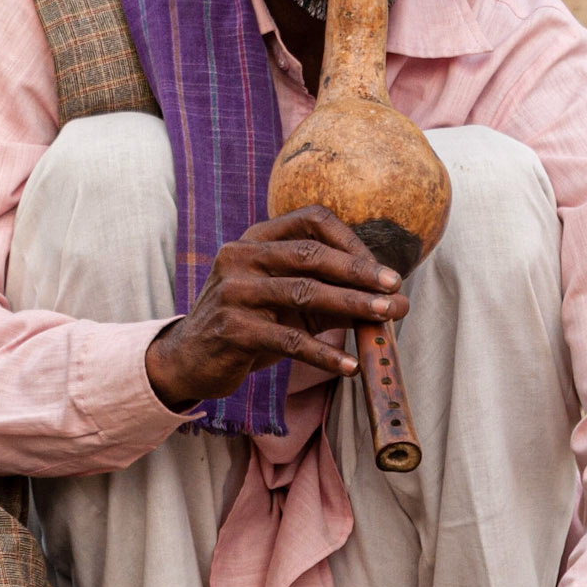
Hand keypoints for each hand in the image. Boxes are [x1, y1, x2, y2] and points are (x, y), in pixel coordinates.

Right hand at [144, 206, 408, 411]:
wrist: (190, 359)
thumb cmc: (249, 326)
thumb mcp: (287, 304)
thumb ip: (334, 298)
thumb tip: (396, 302)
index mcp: (254, 240)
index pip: (311, 221)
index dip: (351, 241)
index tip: (381, 269)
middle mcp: (240, 256)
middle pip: (311, 255)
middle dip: (359, 272)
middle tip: (395, 288)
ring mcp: (233, 291)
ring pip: (304, 293)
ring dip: (352, 306)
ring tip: (386, 318)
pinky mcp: (232, 330)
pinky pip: (288, 341)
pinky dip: (324, 354)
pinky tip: (349, 366)